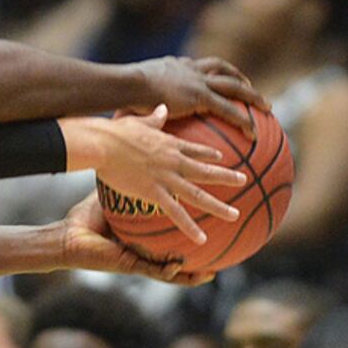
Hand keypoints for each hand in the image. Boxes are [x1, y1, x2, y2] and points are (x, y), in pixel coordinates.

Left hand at [59, 193, 213, 285]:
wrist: (66, 236)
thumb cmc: (86, 216)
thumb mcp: (113, 195)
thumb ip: (128, 181)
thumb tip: (138, 159)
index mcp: (142, 235)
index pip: (169, 230)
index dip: (188, 229)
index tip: (207, 221)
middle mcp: (144, 249)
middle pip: (177, 251)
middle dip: (196, 254)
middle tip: (215, 254)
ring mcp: (138, 260)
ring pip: (171, 269)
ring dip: (190, 273)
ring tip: (211, 274)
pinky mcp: (130, 266)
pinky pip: (154, 271)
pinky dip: (170, 273)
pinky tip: (184, 270)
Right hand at [64, 105, 245, 242]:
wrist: (103, 144)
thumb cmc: (114, 132)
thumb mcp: (138, 120)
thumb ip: (154, 118)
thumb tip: (162, 107)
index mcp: (169, 144)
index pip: (195, 149)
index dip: (209, 154)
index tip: (221, 157)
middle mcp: (173, 161)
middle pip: (205, 170)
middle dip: (227, 176)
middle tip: (244, 179)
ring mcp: (167, 178)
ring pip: (199, 194)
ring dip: (219, 206)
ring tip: (235, 214)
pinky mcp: (154, 192)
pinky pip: (177, 213)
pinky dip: (190, 227)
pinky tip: (202, 239)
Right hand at [136, 55, 267, 137]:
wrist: (127, 85)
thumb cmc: (122, 91)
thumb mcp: (132, 92)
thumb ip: (137, 101)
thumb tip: (129, 116)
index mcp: (174, 66)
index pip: (198, 65)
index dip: (211, 71)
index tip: (219, 77)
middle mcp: (189, 69)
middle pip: (221, 68)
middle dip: (238, 77)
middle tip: (250, 87)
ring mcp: (197, 81)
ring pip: (233, 86)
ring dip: (252, 95)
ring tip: (266, 107)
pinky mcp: (200, 96)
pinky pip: (228, 109)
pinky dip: (243, 120)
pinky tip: (253, 133)